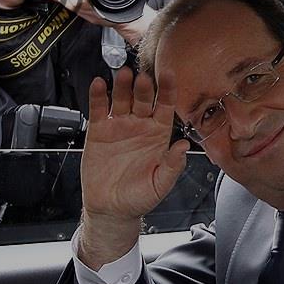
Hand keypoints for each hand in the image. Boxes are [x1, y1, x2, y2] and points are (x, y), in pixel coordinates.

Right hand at [78, 67, 189, 267]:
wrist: (112, 209)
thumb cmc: (140, 197)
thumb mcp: (160, 183)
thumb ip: (172, 165)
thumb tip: (185, 146)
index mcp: (159, 135)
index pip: (166, 107)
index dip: (168, 91)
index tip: (170, 76)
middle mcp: (141, 127)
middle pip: (143, 100)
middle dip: (144, 88)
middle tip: (144, 77)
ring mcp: (119, 127)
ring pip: (122, 100)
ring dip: (122, 86)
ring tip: (123, 75)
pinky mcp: (99, 132)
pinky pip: (99, 110)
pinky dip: (98, 96)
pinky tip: (99, 84)